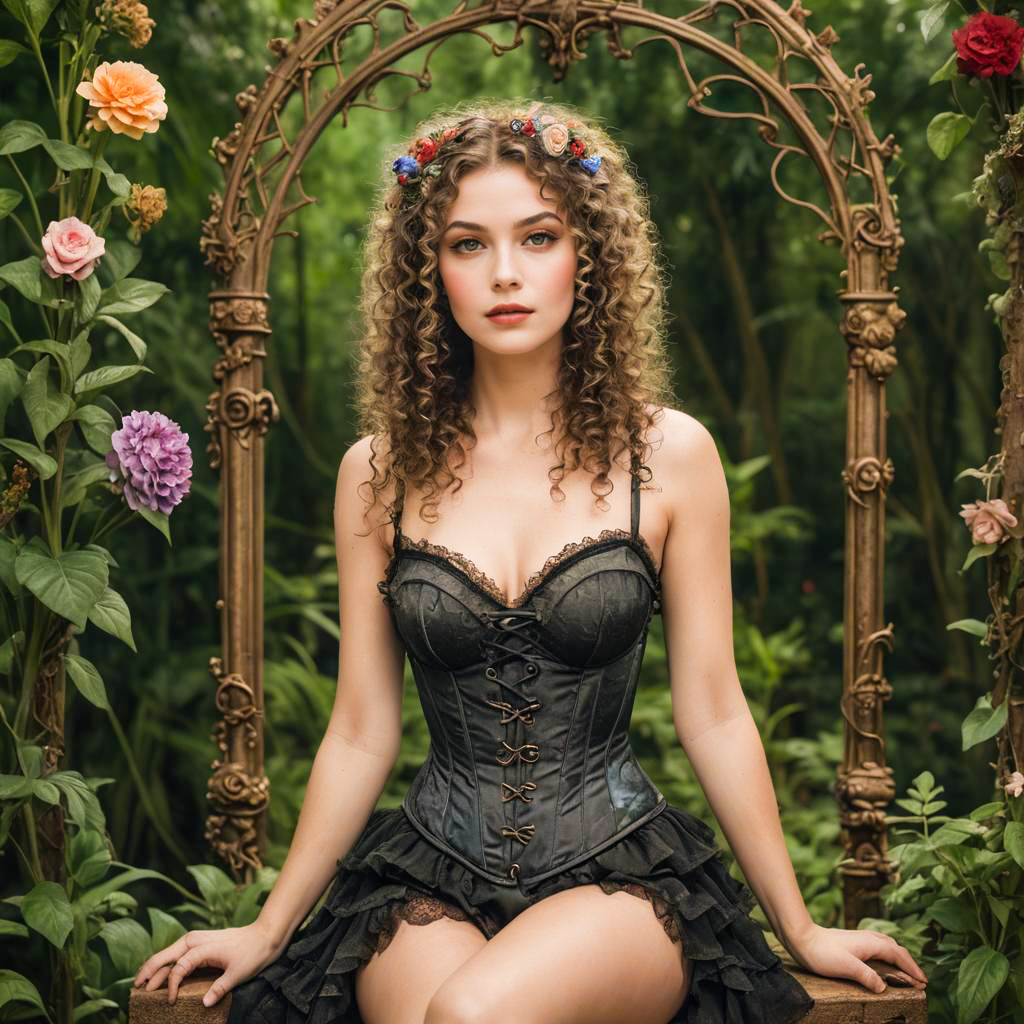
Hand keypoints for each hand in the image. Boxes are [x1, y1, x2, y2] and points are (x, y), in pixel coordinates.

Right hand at [132, 921, 282, 1006]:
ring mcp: (197, 939)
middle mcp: (195, 940)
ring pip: (169, 952)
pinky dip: (165, 961)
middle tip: (135, 987)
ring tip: (141, 981)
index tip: (170, 1001)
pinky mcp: (200, 942)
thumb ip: (220, 988)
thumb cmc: (252, 953)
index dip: (170, 985)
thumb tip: (204, 1004)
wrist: (265, 934)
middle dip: (149, 970)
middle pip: (165, 955)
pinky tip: (160, 971)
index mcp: (202, 947)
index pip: (178, 968)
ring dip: (155, 965)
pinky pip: (177, 952)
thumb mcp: (238, 973)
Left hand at [785, 923, 927, 993]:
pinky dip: (887, 954)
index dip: (912, 968)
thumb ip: (867, 976)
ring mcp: (860, 938)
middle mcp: (868, 938)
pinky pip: (877, 946)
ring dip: (899, 958)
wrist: (801, 937)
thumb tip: (883, 987)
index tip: (924, 982)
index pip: (899, 955)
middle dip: (909, 963)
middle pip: (895, 949)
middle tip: (920, 980)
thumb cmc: (822, 953)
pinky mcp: (853, 941)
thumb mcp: (846, 967)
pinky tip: (882, 960)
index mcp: (871, 943)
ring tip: (906, 971)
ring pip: (887, 945)